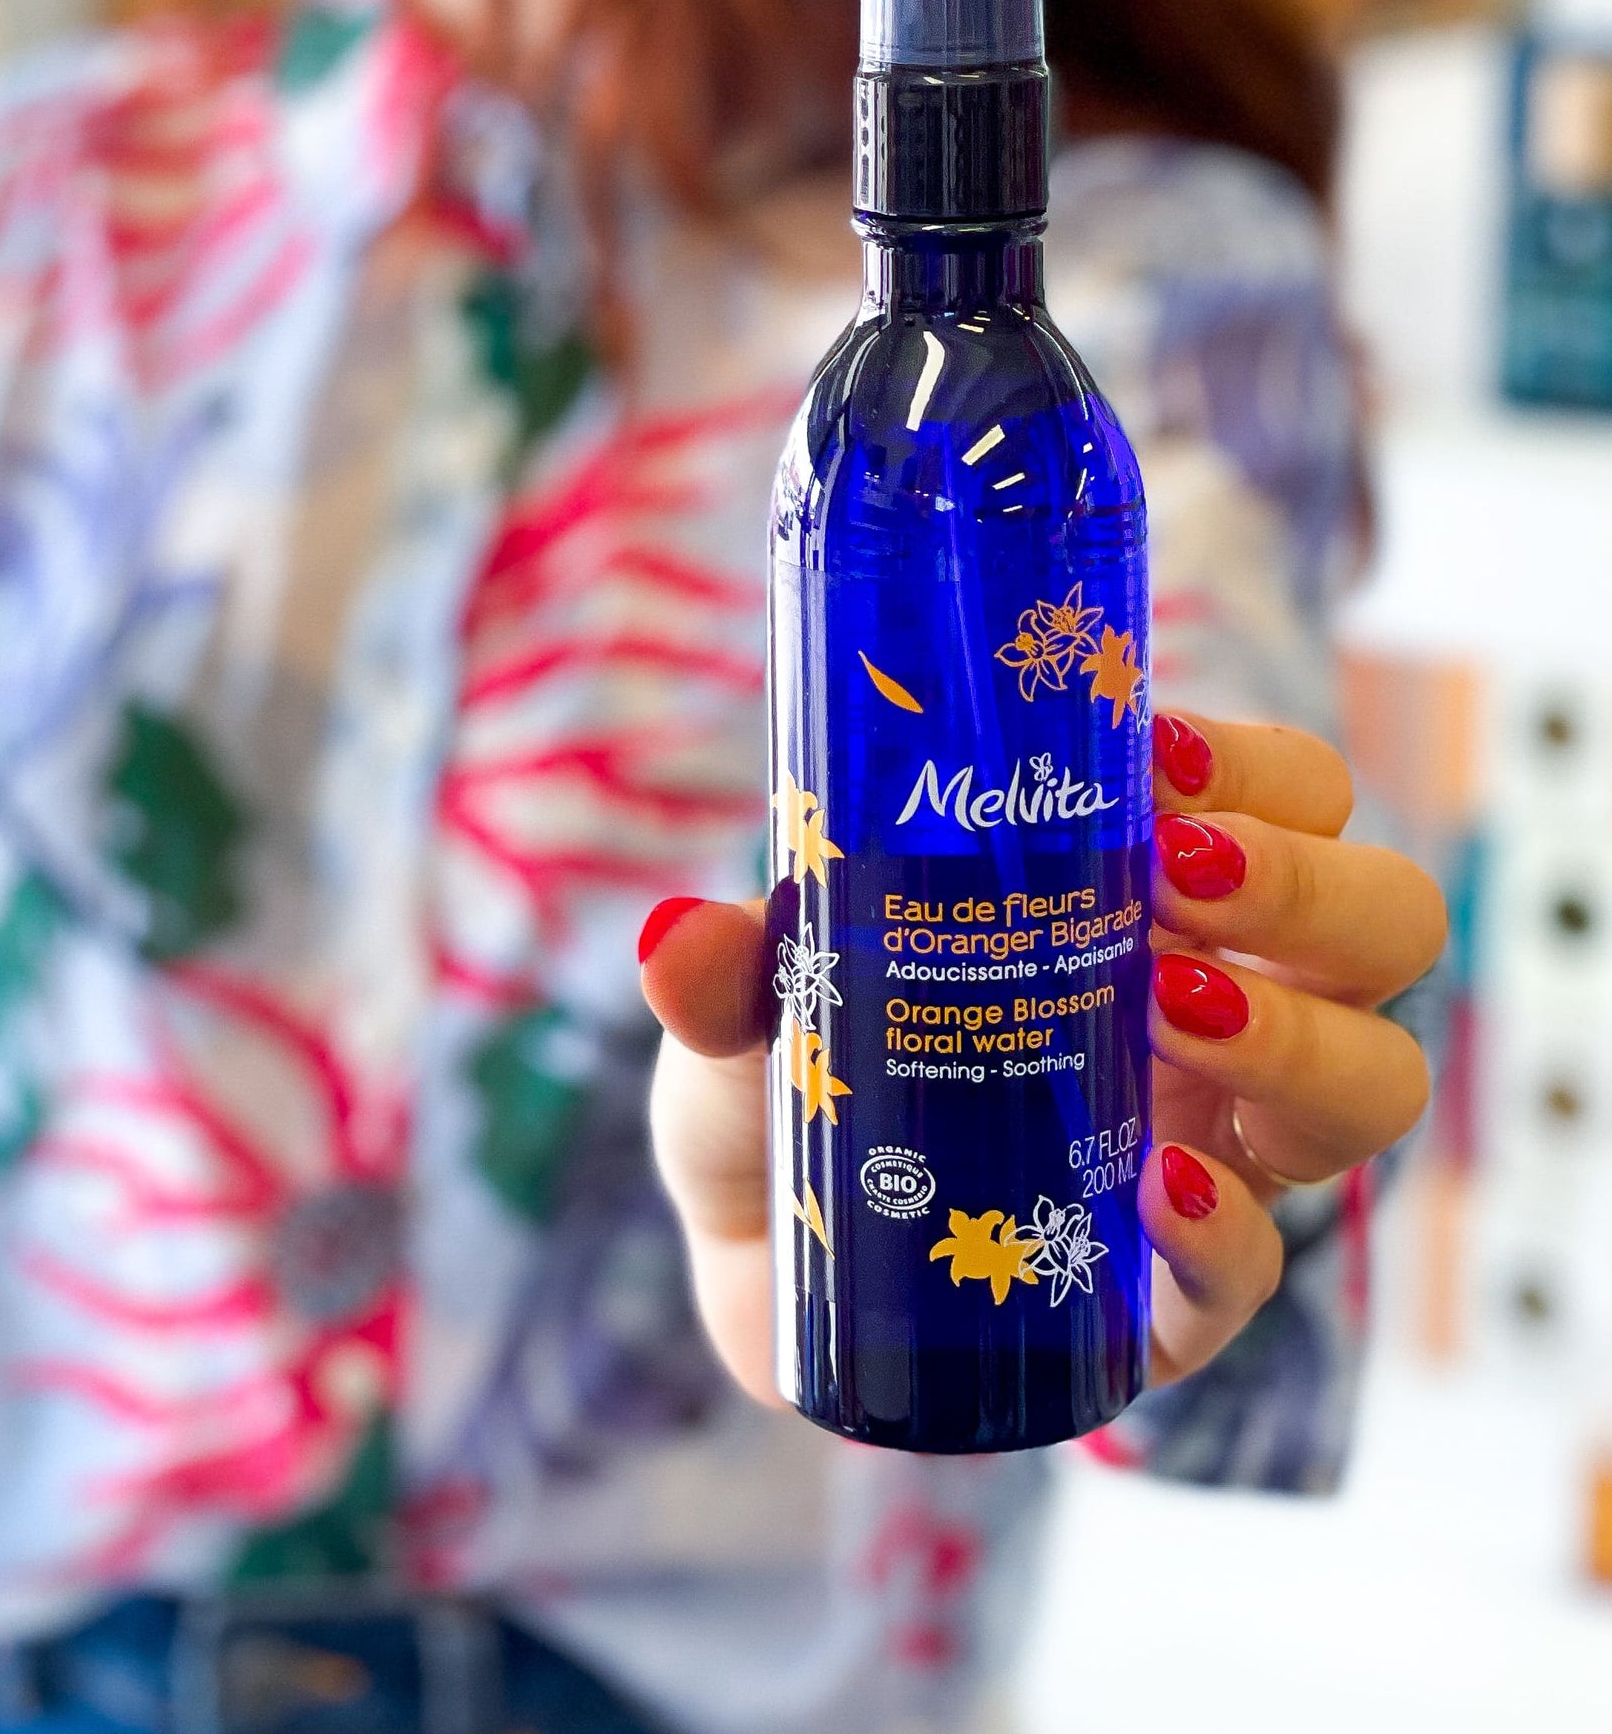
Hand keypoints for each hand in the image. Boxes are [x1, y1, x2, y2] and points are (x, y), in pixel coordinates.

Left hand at [641, 712, 1445, 1402]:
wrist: (756, 1273)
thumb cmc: (785, 1089)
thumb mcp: (745, 1011)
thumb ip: (725, 970)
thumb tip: (678, 934)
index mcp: (1141, 904)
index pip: (1289, 799)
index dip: (1261, 771)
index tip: (1158, 757)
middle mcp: (1213, 1017)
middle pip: (1378, 924)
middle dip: (1309, 887)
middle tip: (1181, 879)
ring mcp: (1211, 1156)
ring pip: (1370, 1085)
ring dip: (1299, 1039)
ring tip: (1171, 1012)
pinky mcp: (1169, 1299)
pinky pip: (1260, 1271)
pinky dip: (1227, 1231)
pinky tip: (1155, 1193)